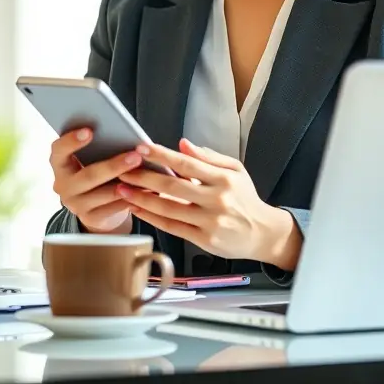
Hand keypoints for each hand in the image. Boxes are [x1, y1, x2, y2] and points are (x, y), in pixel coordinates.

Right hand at [49, 127, 145, 233]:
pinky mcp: (91, 218)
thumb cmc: (99, 173)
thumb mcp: (94, 159)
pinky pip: (113, 208)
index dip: (71, 140)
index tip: (90, 131)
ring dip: (126, 184)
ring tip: (145, 174)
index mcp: (60, 164)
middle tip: (135, 156)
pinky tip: (146, 190)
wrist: (99, 206)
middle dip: (113, 166)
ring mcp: (75, 204)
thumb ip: (101, 147)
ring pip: (102, 194)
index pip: (58, 150)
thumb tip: (125, 136)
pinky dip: (131, 198)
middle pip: (88, 175)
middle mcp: (63, 185)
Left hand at [115, 138, 301, 269]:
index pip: (187, 163)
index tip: (142, 148)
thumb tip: (183, 144)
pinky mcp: (203, 240)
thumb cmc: (245, 199)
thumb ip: (209, 157)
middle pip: (173, 186)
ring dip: (142, 198)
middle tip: (122, 169)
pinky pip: (172, 227)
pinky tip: (137, 208)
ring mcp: (209, 222)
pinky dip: (152, 217)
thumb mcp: (235, 171)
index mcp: (224, 179)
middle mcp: (216, 200)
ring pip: (168, 209)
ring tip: (121, 189)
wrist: (262, 233)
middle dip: (144, 177)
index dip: (162, 155)